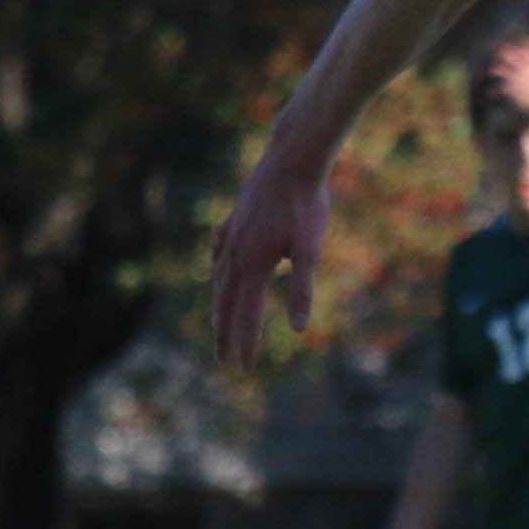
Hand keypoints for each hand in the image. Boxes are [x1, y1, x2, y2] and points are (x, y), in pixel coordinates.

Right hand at [208, 157, 331, 368]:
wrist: (291, 160)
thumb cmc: (306, 205)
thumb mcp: (311, 249)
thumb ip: (303, 290)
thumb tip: (298, 329)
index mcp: (254, 264)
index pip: (247, 314)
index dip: (246, 342)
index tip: (244, 368)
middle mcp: (235, 253)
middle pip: (226, 302)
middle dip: (226, 334)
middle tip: (223, 362)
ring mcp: (231, 235)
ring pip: (219, 279)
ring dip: (218, 307)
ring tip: (217, 327)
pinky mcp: (235, 220)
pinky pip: (220, 254)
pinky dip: (217, 271)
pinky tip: (217, 273)